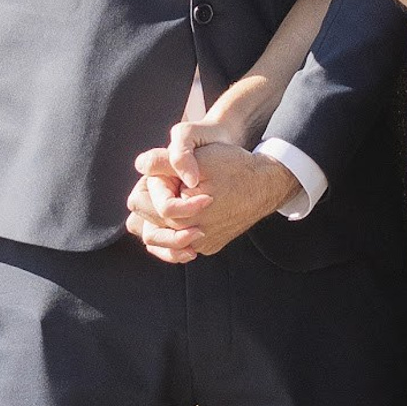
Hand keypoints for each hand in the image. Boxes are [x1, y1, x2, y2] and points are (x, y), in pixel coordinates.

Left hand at [126, 138, 297, 260]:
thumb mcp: (199, 158)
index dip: (148, 184)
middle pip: (147, 226)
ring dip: (159, 221)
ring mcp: (202, 246)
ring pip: (161, 241)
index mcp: (182, 216)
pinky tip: (184, 212)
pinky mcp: (210, 247)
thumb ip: (165, 163)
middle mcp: (191, 238)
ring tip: (169, 199)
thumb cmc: (234, 167)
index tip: (165, 175)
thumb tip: (140, 165)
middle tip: (168, 185)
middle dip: (152, 203)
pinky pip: (181, 246)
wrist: (266, 184)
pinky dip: (176, 231)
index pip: (140, 204)